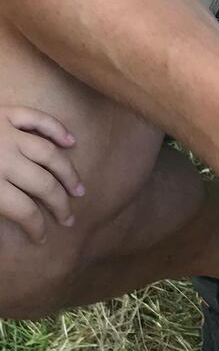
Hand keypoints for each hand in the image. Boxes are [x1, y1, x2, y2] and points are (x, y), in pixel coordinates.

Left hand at [0, 106, 84, 242]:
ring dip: (68, 174)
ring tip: (78, 190)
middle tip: (68, 218)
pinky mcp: (4, 113)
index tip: (42, 238)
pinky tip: (70, 142)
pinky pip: (38, 119)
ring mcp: (6, 133)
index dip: (37, 229)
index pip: (26, 212)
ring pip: (51, 155)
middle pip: (45, 186)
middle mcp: (4, 158)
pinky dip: (57, 130)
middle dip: (60, 206)